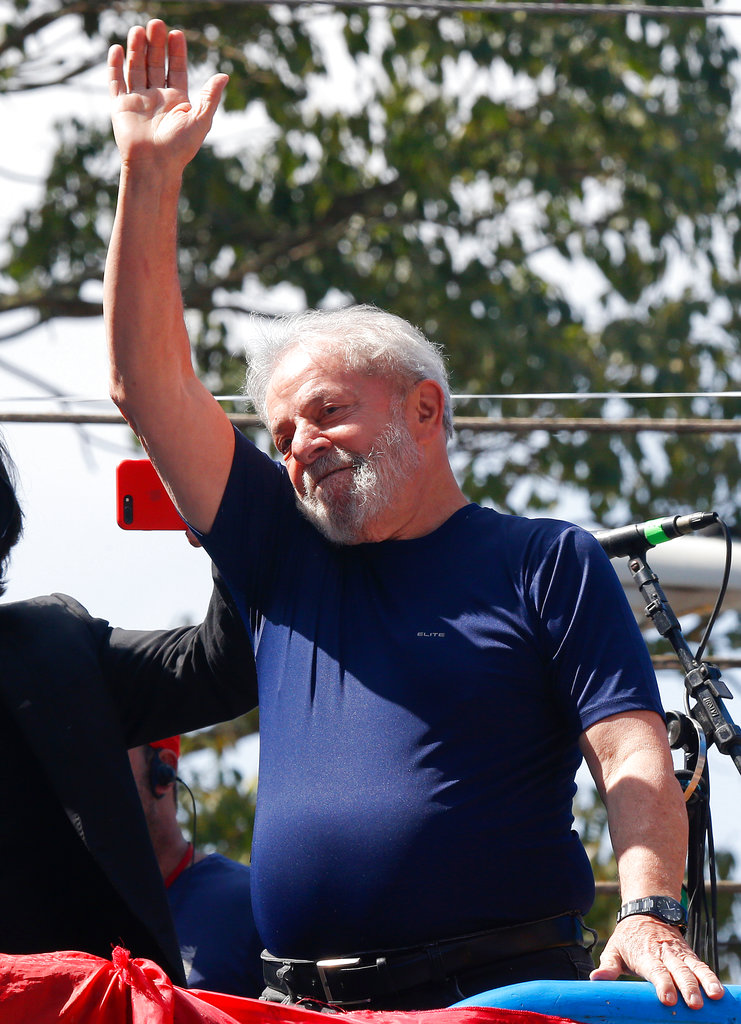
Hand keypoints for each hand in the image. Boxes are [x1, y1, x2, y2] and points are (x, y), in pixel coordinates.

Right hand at [108, 19, 227, 173]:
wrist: (155, 166)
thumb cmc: (180, 148)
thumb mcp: (201, 120)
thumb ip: (210, 97)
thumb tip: (224, 75)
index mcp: (177, 101)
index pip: (176, 70)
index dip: (176, 52)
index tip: (176, 34)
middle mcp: (157, 98)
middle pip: (155, 64)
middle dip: (156, 44)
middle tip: (157, 24)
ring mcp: (138, 101)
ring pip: (136, 68)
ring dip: (137, 49)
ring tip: (139, 29)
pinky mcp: (120, 106)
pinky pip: (116, 82)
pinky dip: (115, 65)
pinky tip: (118, 48)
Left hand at [591, 916, 723, 1008]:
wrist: (647, 910)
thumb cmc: (628, 938)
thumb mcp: (613, 948)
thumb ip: (607, 966)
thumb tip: (596, 979)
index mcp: (645, 954)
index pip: (655, 970)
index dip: (662, 984)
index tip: (667, 998)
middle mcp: (664, 953)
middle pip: (678, 971)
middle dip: (687, 987)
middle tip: (694, 1003)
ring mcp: (679, 954)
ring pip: (693, 967)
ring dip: (704, 981)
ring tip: (714, 995)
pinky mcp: (689, 955)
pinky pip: (702, 966)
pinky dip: (711, 976)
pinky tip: (718, 990)